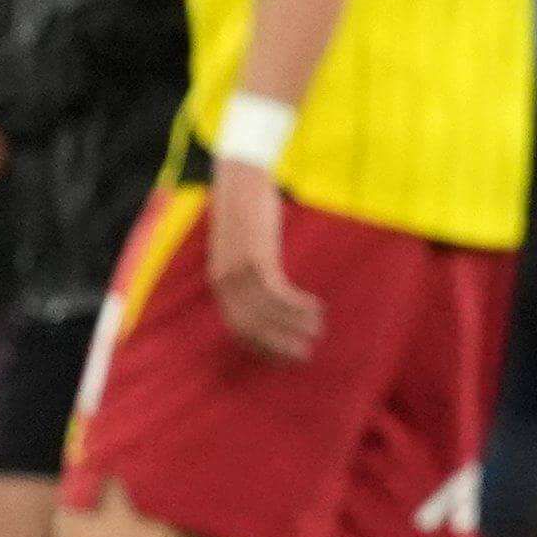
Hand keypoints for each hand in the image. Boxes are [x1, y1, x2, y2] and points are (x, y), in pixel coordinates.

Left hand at [206, 162, 324, 361]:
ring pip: (267, 313)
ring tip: (316, 332)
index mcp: (219, 281)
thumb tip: (269, 290)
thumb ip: (249, 268)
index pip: (238, 327)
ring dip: (294, 326)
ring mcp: (239, 271)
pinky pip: (279, 294)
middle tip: (303, 356)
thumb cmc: (246, 210)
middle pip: (251, 327)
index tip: (283, 357)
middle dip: (278, 345)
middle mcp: (224, 281)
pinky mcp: (256, 259)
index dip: (261, 346)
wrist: (241, 179)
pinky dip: (298, 306)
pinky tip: (317, 308)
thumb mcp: (242, 245)